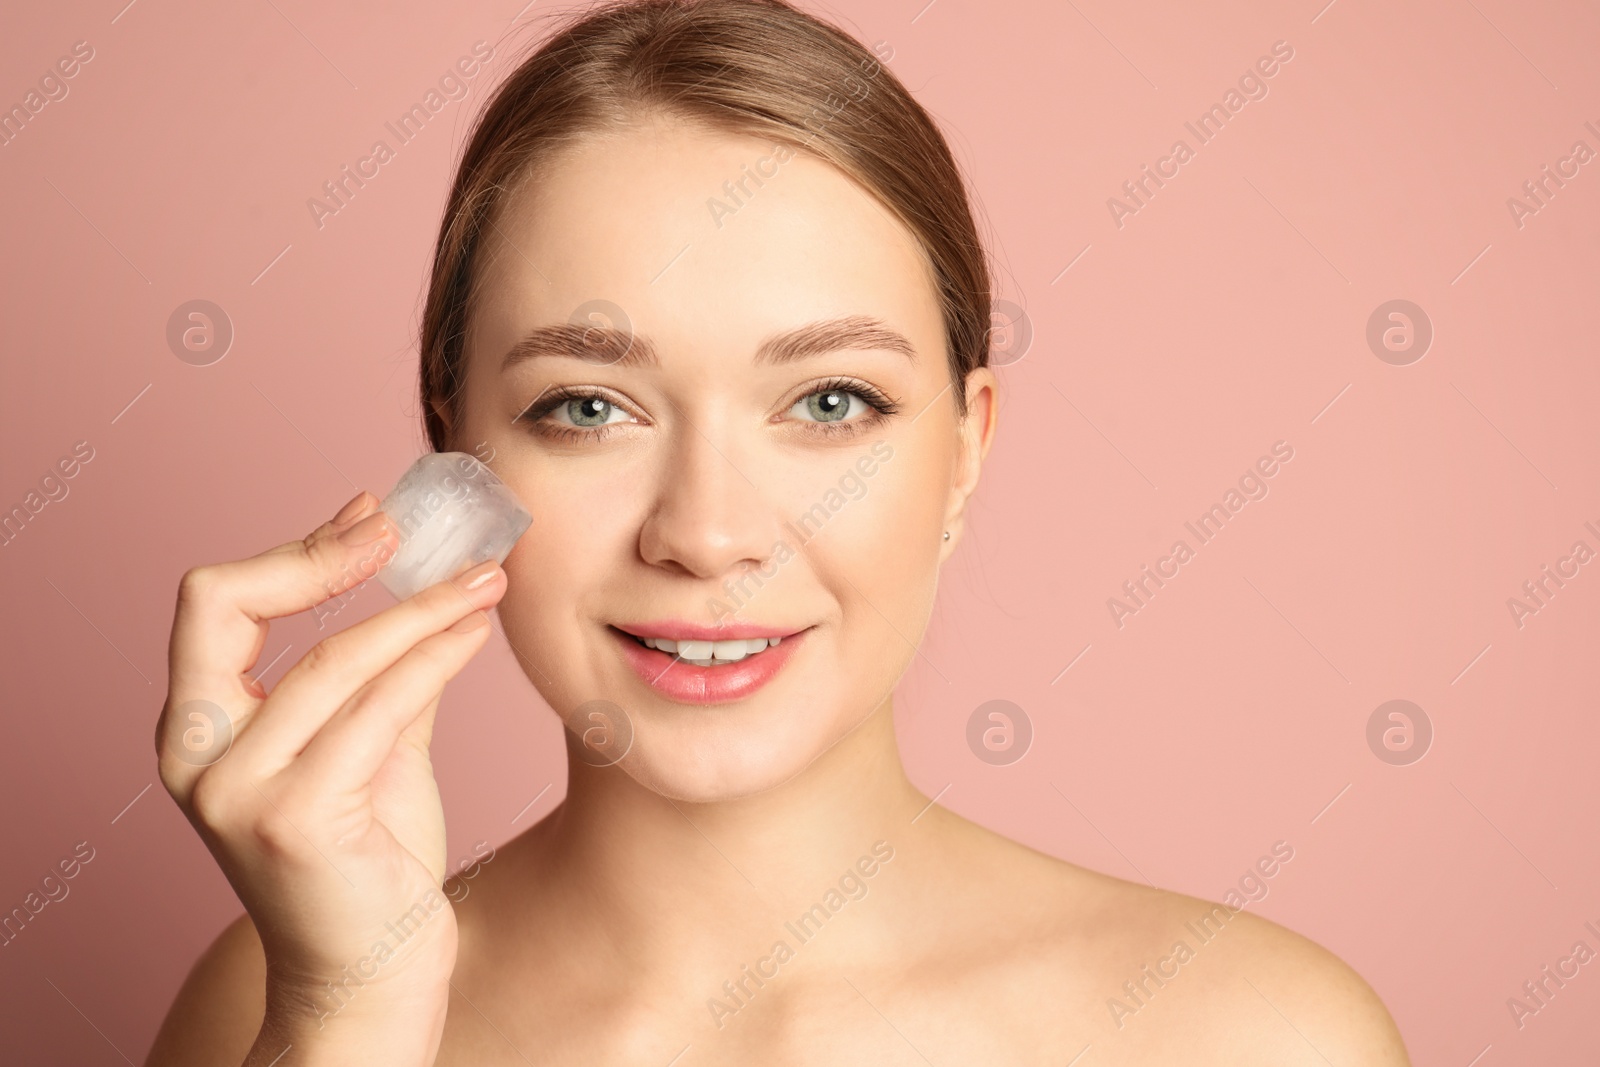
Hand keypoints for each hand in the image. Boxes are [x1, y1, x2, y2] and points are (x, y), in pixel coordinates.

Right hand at [155, 490, 506, 1063]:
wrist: (375, 975)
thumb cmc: (371, 861)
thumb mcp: (369, 747)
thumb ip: (381, 674)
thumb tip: (428, 581)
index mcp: (198, 731)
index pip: (214, 605)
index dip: (293, 551)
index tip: (371, 519)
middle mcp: (196, 758)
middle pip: (230, 608)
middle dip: (325, 556)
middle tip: (410, 528)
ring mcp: (237, 792)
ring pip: (331, 659)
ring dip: (419, 605)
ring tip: (485, 578)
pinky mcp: (296, 820)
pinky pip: (378, 708)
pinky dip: (434, 656)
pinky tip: (475, 630)